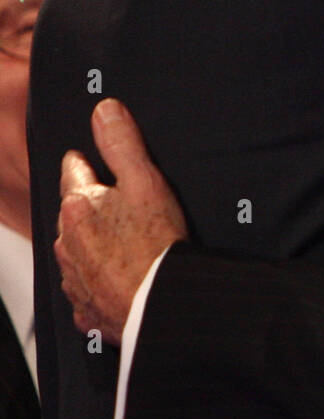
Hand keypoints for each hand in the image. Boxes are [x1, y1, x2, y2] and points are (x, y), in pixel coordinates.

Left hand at [55, 98, 187, 346]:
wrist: (160, 304)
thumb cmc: (155, 244)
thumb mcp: (145, 179)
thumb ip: (122, 142)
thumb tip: (104, 111)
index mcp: (78, 206)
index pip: (73, 171)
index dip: (87, 163)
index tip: (90, 160)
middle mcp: (67, 242)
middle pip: (74, 214)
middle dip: (90, 207)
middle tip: (117, 205)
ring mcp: (74, 278)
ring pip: (77, 252)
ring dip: (92, 245)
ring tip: (121, 243)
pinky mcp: (86, 308)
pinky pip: (87, 289)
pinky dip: (98, 282)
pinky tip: (118, 279)